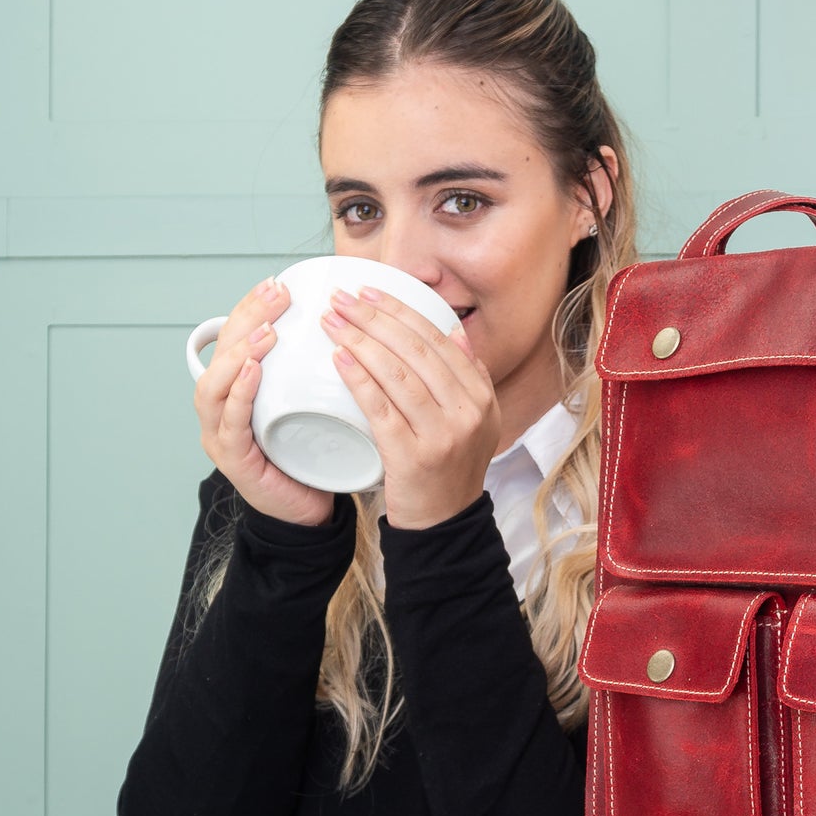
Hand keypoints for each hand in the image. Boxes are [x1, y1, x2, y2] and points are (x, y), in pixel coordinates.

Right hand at [193, 279, 335, 527]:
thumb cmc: (313, 454)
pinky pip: (229, 423)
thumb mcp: (314, 402)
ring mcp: (221, 436)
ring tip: (266, 332)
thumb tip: (353, 322)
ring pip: (213, 386)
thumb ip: (317, 368)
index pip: (234, 339)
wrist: (310, 510)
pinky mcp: (234, 461)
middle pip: (219, 354)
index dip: (251, 308)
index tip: (277, 283)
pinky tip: (251, 372)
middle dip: (246, 319)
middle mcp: (221, 409)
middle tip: (276, 295)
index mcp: (238, 390)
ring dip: (238, 353)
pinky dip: (238, 394)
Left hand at [319, 286, 500, 530]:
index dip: (402, 311)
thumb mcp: (476, 420)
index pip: (439, 340)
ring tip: (332, 321)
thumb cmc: (449, 467)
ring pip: (397, 375)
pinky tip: (338, 358)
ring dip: (360, 341)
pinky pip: (381, 408)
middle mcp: (469, 412)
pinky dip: (358, 379)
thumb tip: (453, 331)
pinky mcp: (413, 456)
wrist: (445, 523)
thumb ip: (469, 377)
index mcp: (483, 397)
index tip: (370, 291)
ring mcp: (443, 435)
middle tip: (341, 298)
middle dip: (375, 318)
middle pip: (416, 352)